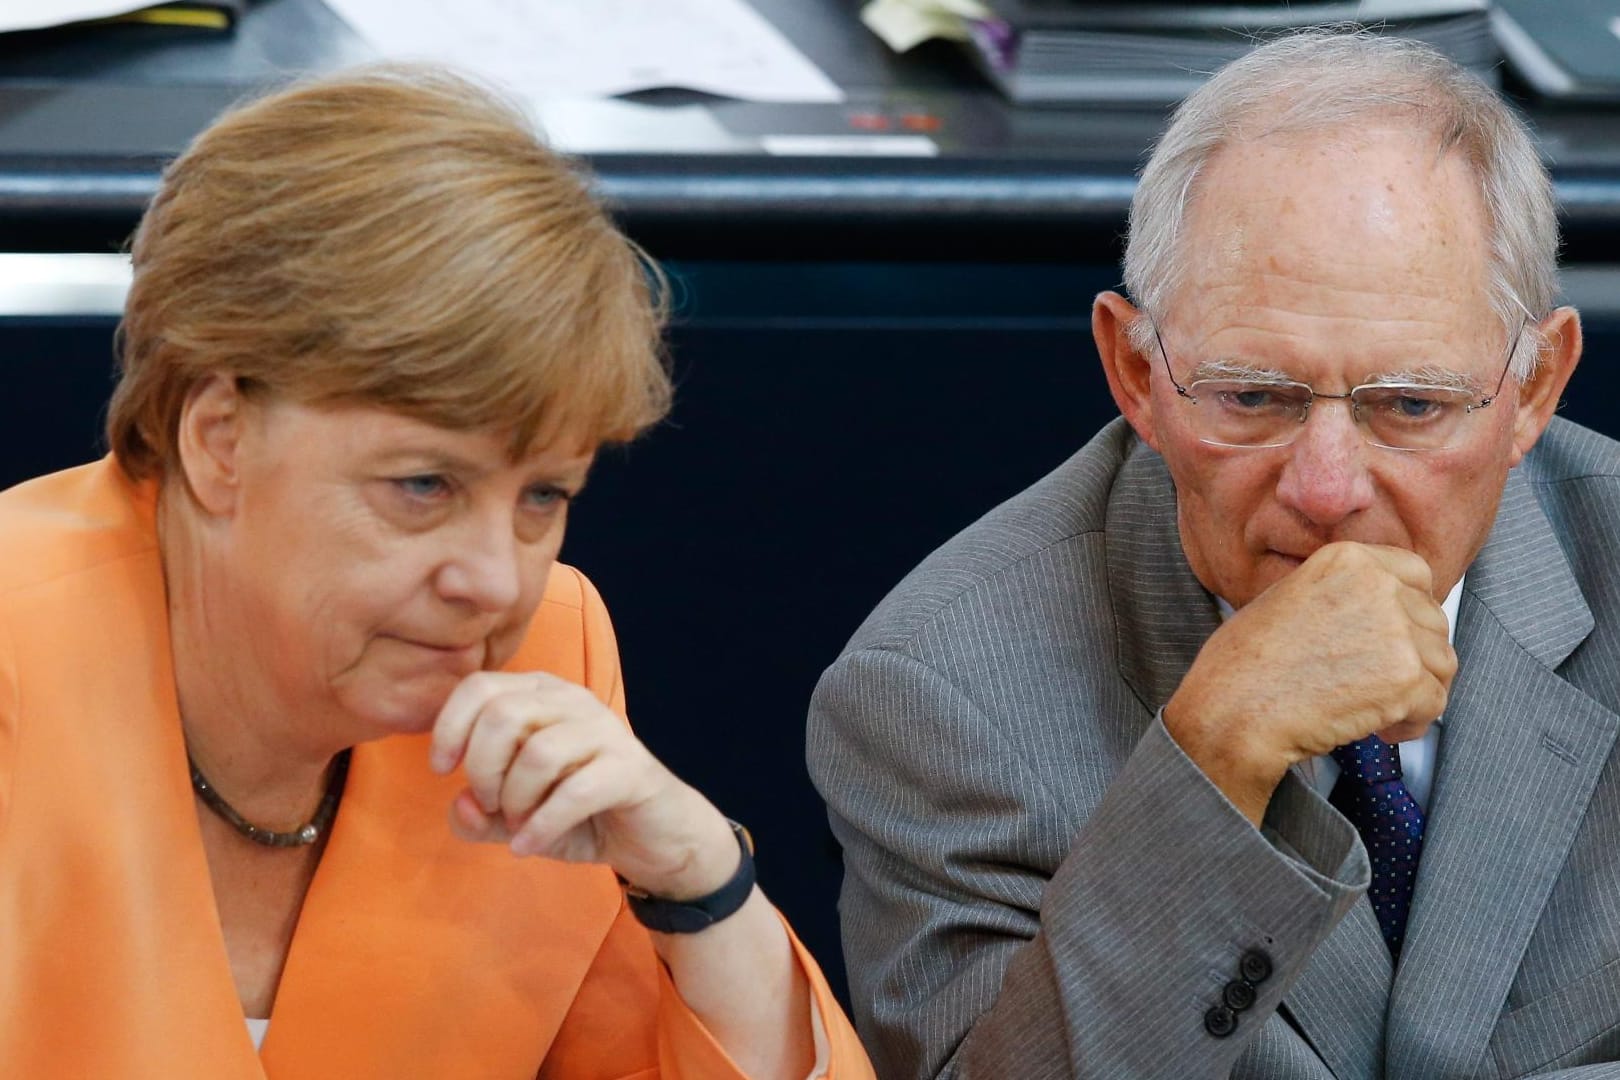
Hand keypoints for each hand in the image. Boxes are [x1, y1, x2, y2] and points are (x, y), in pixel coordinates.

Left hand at [429, 671, 739, 899]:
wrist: (654, 837)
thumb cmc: (580, 814)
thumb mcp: (516, 818)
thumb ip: (479, 814)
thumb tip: (461, 804)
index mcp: (542, 695)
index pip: (481, 687)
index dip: (450, 727)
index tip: (443, 770)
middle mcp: (573, 701)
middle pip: (503, 715)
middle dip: (483, 770)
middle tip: (491, 806)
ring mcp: (605, 732)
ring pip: (537, 753)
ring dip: (514, 801)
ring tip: (518, 826)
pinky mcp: (630, 769)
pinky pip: (574, 792)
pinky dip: (541, 825)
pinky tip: (529, 846)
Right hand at [1164, 542, 1456, 822]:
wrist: (1233, 709)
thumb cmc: (1242, 665)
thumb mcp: (1286, 598)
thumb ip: (1339, 594)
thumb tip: (1376, 615)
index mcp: (1347, 559)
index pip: (1415, 574)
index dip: (1409, 611)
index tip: (1395, 636)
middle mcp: (1377, 585)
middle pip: (1432, 620)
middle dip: (1412, 656)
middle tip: (1377, 682)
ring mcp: (1396, 630)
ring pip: (1441, 663)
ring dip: (1416, 690)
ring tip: (1376, 709)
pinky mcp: (1405, 677)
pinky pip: (1435, 703)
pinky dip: (1410, 724)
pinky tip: (1377, 729)